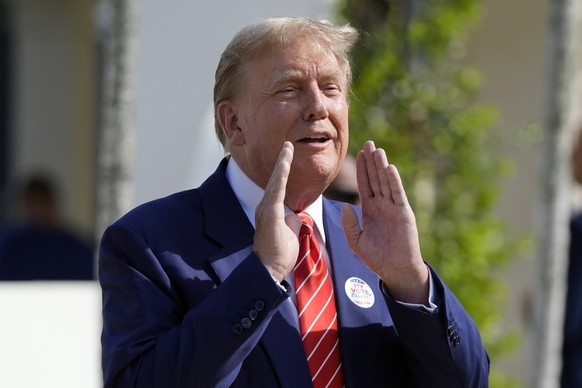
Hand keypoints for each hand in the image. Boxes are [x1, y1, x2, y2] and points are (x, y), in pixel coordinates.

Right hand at [253, 142, 301, 281]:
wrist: (270, 268)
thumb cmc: (279, 253)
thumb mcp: (289, 232)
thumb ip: (291, 220)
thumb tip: (294, 214)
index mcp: (271, 210)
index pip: (279, 186)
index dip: (283, 171)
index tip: (288, 156)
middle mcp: (265, 206)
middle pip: (276, 179)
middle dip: (282, 161)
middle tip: (287, 144)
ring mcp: (266, 209)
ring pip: (276, 181)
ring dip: (282, 164)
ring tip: (287, 148)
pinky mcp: (270, 213)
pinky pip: (277, 190)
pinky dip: (281, 176)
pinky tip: (285, 164)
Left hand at [341, 140, 428, 303]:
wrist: (395, 270)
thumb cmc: (375, 257)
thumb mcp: (356, 241)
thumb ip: (349, 224)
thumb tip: (345, 206)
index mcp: (369, 209)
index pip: (364, 184)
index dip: (361, 169)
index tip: (358, 154)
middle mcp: (381, 205)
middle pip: (375, 178)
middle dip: (371, 161)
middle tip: (368, 143)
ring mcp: (393, 207)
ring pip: (385, 182)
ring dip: (381, 166)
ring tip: (377, 150)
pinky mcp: (403, 213)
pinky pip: (397, 194)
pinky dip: (393, 181)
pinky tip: (389, 169)